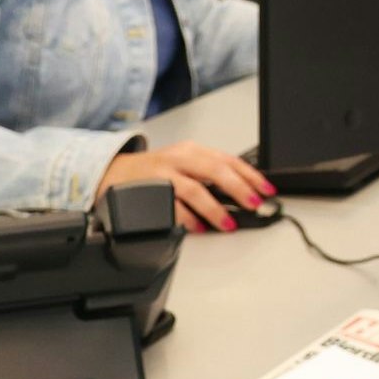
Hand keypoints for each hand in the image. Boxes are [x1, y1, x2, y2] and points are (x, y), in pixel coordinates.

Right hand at [102, 141, 273, 232]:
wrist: (111, 170)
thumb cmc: (154, 170)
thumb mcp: (183, 164)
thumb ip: (209, 175)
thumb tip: (243, 194)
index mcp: (192, 151)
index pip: (228, 160)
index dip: (251, 175)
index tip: (267, 190)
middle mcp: (178, 159)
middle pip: (216, 171)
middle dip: (239, 189)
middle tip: (254, 205)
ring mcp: (162, 174)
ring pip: (194, 190)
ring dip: (215, 209)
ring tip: (227, 224)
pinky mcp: (146, 191)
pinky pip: (171, 206)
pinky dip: (187, 218)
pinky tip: (198, 227)